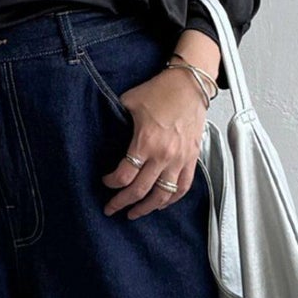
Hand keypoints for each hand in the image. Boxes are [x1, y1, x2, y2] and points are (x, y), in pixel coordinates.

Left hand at [101, 64, 208, 218]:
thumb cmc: (161, 90)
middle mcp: (163, 155)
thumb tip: (106, 129)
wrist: (190, 84)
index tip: (106, 182)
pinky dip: (172, 199)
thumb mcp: (129, 101)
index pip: (124, 175)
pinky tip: (161, 204)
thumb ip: (117, 119)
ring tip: (135, 213)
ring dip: (146, 208)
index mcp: (146, 142)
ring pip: (162, 195)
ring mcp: (180, 159)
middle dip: (122, 203)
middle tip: (112, 209)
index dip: (111, 183)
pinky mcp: (192, 158)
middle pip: (140, 191)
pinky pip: (183, 187)